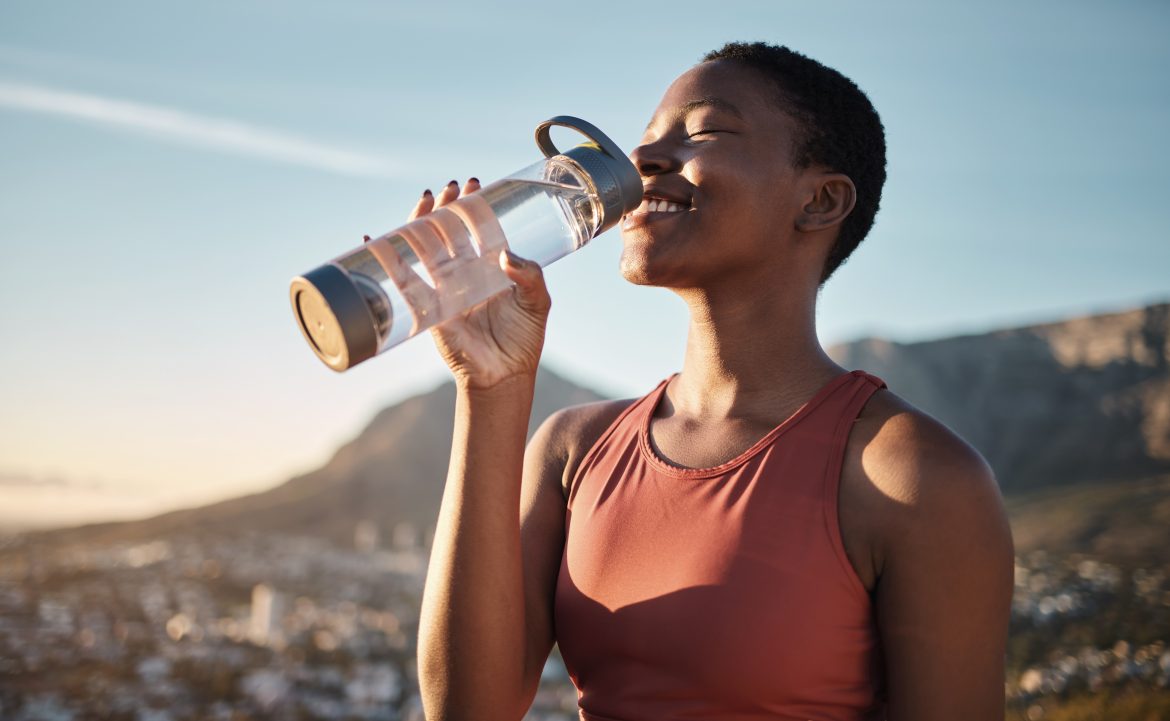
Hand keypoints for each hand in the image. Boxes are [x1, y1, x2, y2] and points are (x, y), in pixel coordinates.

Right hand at [403, 178, 550, 389]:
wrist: (504, 374)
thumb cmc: (524, 338)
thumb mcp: (538, 302)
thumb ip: (530, 276)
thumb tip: (506, 255)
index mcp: (491, 266)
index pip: (478, 227)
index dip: (474, 205)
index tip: (474, 186)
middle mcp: (465, 272)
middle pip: (448, 231)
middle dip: (446, 207)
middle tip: (449, 189)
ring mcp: (444, 287)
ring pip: (426, 248)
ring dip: (420, 223)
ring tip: (423, 202)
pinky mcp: (428, 307)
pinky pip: (404, 281)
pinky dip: (387, 260)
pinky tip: (374, 239)